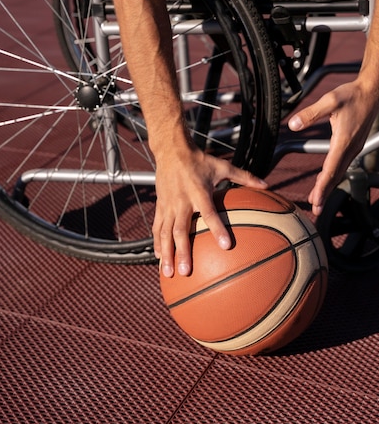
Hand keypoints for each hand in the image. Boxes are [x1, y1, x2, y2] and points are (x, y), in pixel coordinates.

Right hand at [153, 146, 267, 277]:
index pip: (209, 213)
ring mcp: (169, 205)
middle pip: (181, 230)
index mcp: (199, 192)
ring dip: (167, 253)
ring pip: (165, 233)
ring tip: (169, 272)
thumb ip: (245, 177)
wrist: (171, 151)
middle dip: (183, 252)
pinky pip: (157, 227)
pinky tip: (160, 258)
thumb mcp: (222, 166)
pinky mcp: (161, 206)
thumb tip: (266, 185)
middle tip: (187, 271)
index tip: (226, 245)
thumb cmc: (199, 160)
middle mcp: (182, 201)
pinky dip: (157, 243)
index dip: (218, 228)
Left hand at [288, 79, 378, 215]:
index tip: (316, 201)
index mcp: (343, 141)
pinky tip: (324, 180)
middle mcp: (350, 148)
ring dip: (328, 186)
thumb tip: (293, 123)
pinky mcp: (353, 145)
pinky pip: (341, 165)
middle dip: (324, 193)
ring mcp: (353, 148)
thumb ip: (310, 113)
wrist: (372, 91)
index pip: (330, 169)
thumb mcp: (330, 101)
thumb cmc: (352, 95)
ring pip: (338, 172)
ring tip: (318, 200)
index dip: (322, 187)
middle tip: (316, 210)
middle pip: (334, 176)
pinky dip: (332, 175)